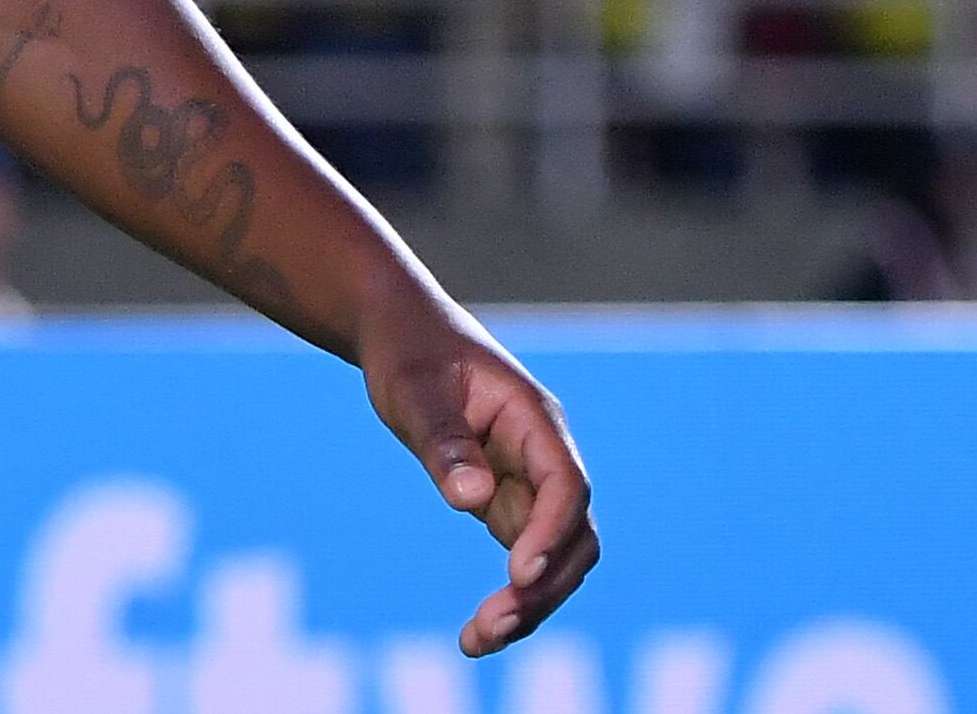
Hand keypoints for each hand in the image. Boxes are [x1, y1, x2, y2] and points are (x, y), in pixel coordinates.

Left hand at [360, 295, 598, 655]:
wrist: (402, 336)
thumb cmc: (410, 352)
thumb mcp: (415, 389)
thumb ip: (443, 441)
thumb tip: (471, 500)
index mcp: (533, 420)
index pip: (565, 484)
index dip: (550, 533)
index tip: (518, 574)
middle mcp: (543, 457)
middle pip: (573, 535)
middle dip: (544, 584)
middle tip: (491, 624)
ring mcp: (529, 485)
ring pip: (554, 558)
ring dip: (530, 603)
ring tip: (476, 641)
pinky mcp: (508, 505)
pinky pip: (524, 561)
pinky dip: (511, 598)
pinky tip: (476, 634)